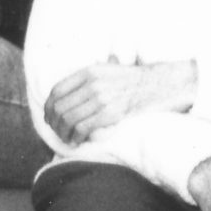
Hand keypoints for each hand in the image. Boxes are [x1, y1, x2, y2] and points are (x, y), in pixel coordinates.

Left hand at [42, 57, 198, 146]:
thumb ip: (88, 78)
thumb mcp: (108, 69)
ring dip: (63, 132)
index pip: (57, 90)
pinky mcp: (111, 113)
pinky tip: (77, 141)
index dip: (49, 106)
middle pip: (60, 106)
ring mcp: (101, 98)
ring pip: (69, 118)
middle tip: (56, 131)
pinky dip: (75, 137)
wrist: (161, 85)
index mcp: (88, 71)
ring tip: (66, 139)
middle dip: (53, 123)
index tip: (49, 116)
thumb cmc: (135, 80)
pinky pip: (83, 127)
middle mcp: (92, 83)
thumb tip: (69, 93)